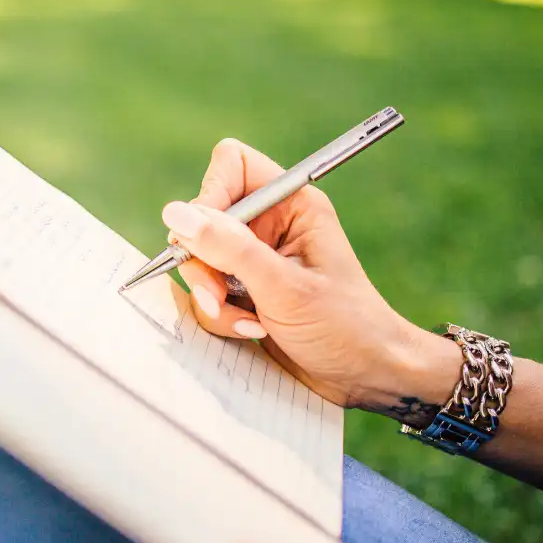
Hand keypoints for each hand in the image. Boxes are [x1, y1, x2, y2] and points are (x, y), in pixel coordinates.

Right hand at [163, 138, 458, 417]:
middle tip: (219, 295)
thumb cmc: (345, 327)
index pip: (232, 166)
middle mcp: (270, 226)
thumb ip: (229, 248)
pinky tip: (252, 331)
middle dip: (204, 262)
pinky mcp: (244, 292)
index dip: (211, 195)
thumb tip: (175, 214)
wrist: (366, 377)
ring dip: (212, 297)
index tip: (207, 237)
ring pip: (199, 261)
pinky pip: (207, 293)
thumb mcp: (284, 287)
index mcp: (291, 205)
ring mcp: (254, 260)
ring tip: (247, 322)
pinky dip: (221, 316)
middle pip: (203, 218)